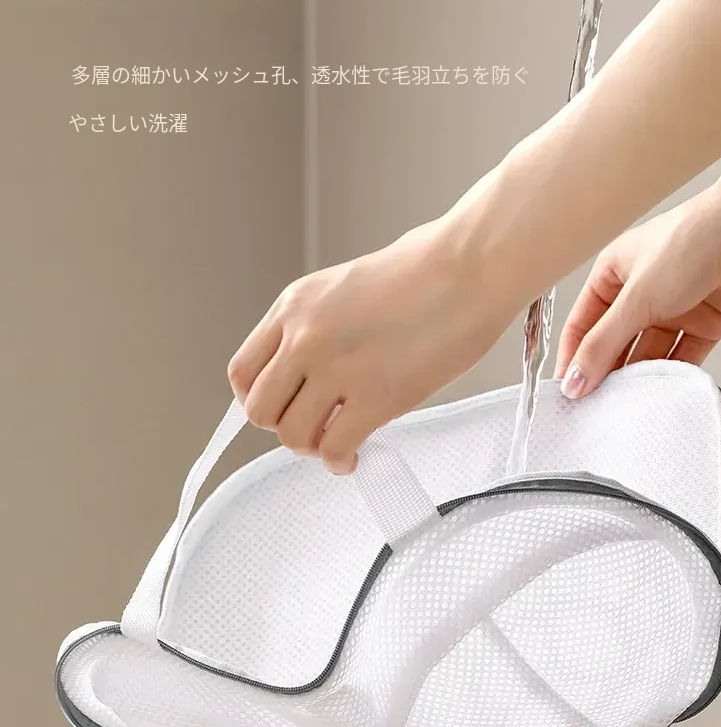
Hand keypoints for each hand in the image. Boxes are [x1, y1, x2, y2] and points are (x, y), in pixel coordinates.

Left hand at [228, 219, 514, 473]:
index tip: (285, 404)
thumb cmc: (427, 268)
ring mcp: (337, 368)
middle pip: (260, 410)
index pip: (243, 371)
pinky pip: (335, 448)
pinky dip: (341, 459)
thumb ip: (319, 325)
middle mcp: (305, 337)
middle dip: (285, 425)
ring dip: (313, 446)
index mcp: (294, 306)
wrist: (470, 267)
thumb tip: (313, 370)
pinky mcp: (376, 396)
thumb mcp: (347, 285)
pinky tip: (356, 453)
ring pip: (292, 436)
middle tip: (316, 424)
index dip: (260, 397)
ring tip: (339, 439)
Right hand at [554, 183, 720, 398]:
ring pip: (649, 353)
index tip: (568, 392)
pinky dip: (675, 374)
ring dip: (640, 376)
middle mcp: (641, 293)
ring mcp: (673, 309)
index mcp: (613, 275)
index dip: (574, 358)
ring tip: (629, 403)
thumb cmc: (690, 242)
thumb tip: (575, 379)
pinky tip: (665, 390)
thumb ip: (604, 343)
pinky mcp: (704, 323)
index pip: (583, 325)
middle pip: (615, 343)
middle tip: (595, 407)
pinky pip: (683, 356)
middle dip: (606, 372)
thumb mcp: (636, 297)